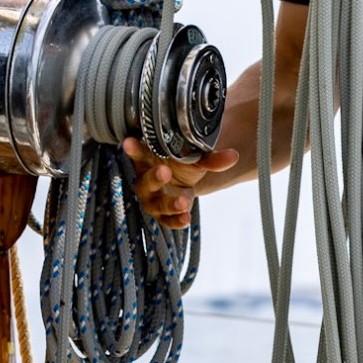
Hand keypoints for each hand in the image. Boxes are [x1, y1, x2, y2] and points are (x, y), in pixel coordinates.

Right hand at [122, 137, 239, 228]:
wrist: (185, 180)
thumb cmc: (182, 162)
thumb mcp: (196, 157)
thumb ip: (212, 158)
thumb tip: (233, 156)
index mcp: (148, 159)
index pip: (139, 153)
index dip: (134, 148)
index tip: (129, 141)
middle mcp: (146, 179)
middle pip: (145, 181)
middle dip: (154, 178)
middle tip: (164, 172)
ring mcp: (153, 199)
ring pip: (156, 204)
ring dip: (169, 203)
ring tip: (183, 202)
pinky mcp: (162, 213)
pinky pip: (166, 220)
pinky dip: (176, 221)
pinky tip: (186, 219)